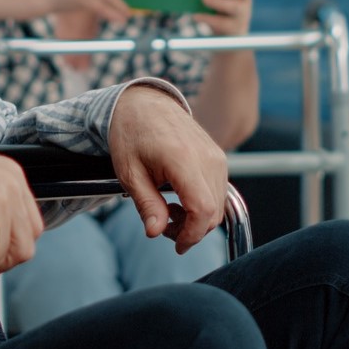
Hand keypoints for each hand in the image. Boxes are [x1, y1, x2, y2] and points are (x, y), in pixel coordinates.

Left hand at [107, 84, 229, 252]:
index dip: (192, 234)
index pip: (202, 209)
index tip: (176, 245)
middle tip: (162, 226)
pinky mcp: (218, 157)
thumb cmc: (131, 134)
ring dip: (197, 219)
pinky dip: (202, 204)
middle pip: (213, 212)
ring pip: (218, 205)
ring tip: (167, 210)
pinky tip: (178, 199)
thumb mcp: (130, 173)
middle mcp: (207, 158)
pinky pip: (218, 191)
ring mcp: (216, 156)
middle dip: (191, 230)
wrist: (143, 103)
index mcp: (183, 159)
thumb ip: (146, 204)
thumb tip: (156, 232)